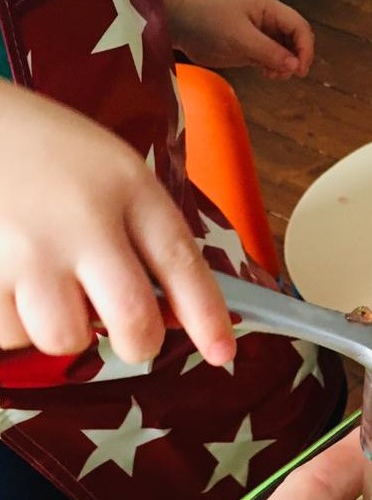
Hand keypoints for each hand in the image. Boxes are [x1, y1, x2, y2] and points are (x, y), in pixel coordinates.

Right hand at [0, 83, 234, 364]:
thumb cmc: (38, 148)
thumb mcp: (107, 166)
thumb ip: (142, 230)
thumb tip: (174, 310)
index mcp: (126, 187)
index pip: (182, 264)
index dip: (208, 318)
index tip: (221, 352)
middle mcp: (81, 220)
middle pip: (133, 320)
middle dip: (138, 342)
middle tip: (127, 333)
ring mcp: (25, 249)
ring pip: (65, 337)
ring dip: (61, 327)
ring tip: (44, 286)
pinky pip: (8, 335)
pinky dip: (10, 322)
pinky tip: (5, 282)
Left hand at [161, 0, 313, 77]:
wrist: (184, 26)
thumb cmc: (210, 23)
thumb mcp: (241, 38)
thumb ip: (269, 52)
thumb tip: (295, 67)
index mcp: (269, 9)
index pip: (299, 27)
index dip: (305, 48)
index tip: (300, 70)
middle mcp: (269, 20)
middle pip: (297, 40)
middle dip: (298, 58)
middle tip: (290, 75)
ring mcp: (262, 35)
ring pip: (287, 52)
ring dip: (286, 67)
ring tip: (272, 74)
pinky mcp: (254, 49)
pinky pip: (274, 60)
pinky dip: (275, 69)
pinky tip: (266, 74)